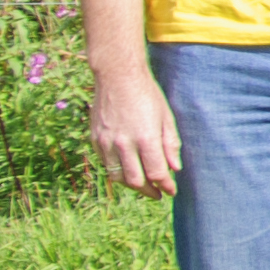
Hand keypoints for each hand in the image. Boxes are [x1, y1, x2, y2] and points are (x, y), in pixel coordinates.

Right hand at [90, 65, 181, 195]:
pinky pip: (106, 165)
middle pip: (136, 181)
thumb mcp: (166, 117)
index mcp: (145, 138)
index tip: (171, 190)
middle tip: (158, 193)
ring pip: (118, 177)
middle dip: (149, 191)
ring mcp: (106, 143)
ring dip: (132, 185)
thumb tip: (174, 169)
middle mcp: (124, 144)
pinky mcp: (95, 140)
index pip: (156, 174)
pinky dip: (118, 173)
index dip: (166, 186)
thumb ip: (170, 145)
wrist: (117, 76)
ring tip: (144, 185)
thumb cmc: (147, 95)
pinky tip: (128, 170)